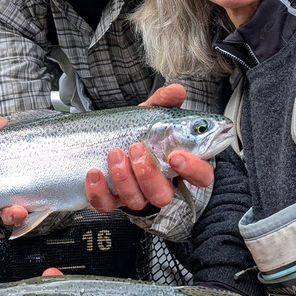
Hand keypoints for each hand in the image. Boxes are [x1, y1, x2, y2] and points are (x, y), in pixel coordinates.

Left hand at [85, 84, 214, 212]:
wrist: (108, 136)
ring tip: (114, 153)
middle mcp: (160, 185)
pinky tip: (94, 173)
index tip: (175, 155)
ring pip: (136, 201)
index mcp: (179, 166)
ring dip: (123, 178)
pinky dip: (98, 191)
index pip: (201, 177)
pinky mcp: (112, 200)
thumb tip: (176, 90)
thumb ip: (165, 101)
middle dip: (148, 175)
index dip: (193, 170)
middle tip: (136, 148)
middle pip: (164, 196)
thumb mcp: (152, 113)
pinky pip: (106, 204)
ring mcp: (136, 195)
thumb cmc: (138, 130)